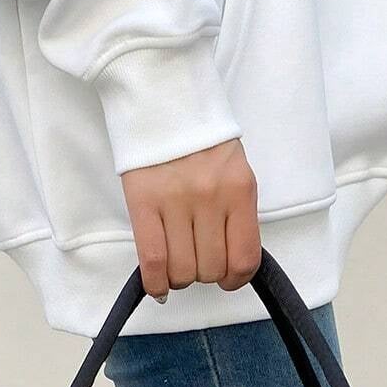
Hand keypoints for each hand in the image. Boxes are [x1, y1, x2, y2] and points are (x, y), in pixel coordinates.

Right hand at [121, 139, 260, 302]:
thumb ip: (236, 215)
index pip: (244, 258)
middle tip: (197, 260)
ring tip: (176, 262)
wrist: (164, 101)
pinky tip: (157, 285)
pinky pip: (153, 260)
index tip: (227, 279)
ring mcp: (175, 201)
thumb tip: (229, 262)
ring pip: (182, 270)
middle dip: (204, 274)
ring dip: (180, 278)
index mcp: (239, 191)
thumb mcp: (234, 173)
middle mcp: (210, 198)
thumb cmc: (201, 140)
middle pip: (210, 269)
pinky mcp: (143, 202)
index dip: (235, 280)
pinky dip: (156, 282)